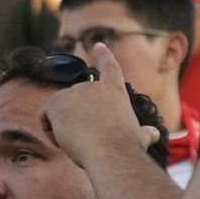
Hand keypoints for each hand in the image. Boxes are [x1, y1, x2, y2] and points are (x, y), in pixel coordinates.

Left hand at [39, 44, 162, 168]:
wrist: (112, 153)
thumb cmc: (127, 148)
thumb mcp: (138, 138)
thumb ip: (144, 133)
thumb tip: (154, 134)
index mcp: (115, 91)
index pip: (110, 67)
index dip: (104, 55)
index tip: (98, 45)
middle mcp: (94, 86)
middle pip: (75, 101)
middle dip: (76, 120)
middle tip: (88, 140)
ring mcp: (74, 92)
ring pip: (60, 112)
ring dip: (64, 128)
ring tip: (79, 143)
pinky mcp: (57, 102)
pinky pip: (45, 118)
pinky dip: (50, 131)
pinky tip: (63, 141)